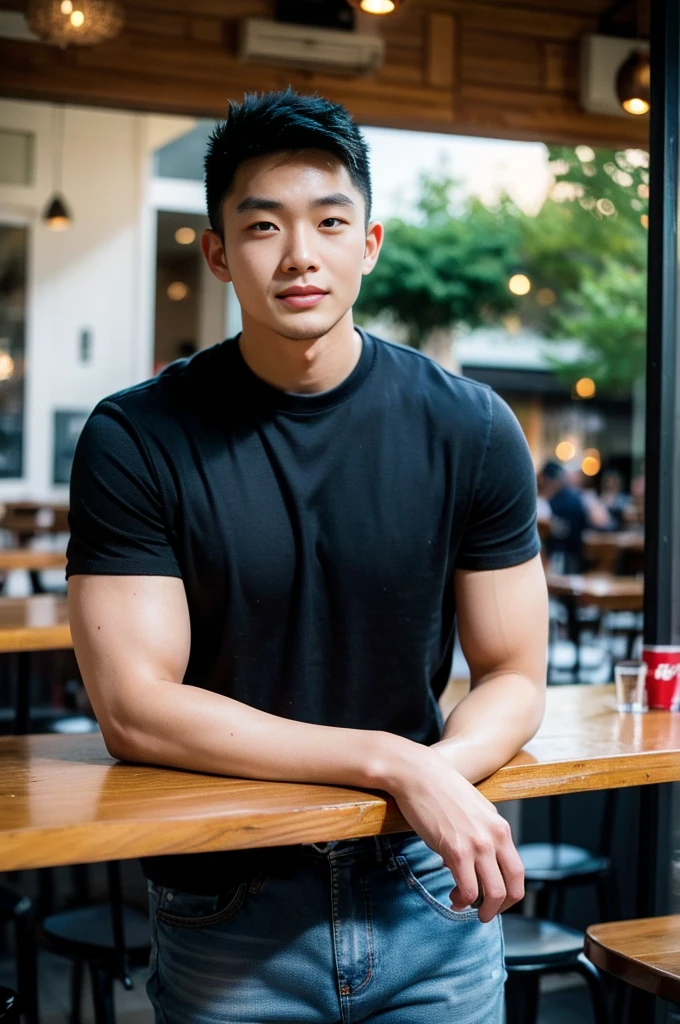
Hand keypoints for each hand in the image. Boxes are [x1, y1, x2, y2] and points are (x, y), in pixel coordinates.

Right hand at [389, 744, 523, 922]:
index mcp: (501, 827)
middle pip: (512, 888)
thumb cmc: (440, 789)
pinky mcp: (456, 850)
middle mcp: (495, 837)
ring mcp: (478, 845)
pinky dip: (462, 900)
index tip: (496, 901)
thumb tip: (474, 863)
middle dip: (499, 908)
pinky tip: (452, 896)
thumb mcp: (473, 810)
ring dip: (481, 909)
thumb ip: (482, 834)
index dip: (510, 894)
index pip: (518, 872)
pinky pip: (468, 889)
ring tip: (463, 905)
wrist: (418, 774)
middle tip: (484, 914)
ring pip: (493, 894)